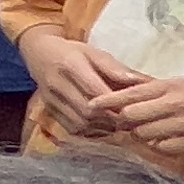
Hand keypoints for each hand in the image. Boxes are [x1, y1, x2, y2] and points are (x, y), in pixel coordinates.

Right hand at [19, 30, 139, 140]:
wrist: (39, 53)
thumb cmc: (72, 51)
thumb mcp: (95, 53)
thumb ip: (117, 69)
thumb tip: (145, 82)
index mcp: (70, 64)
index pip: (96, 91)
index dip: (116, 103)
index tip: (133, 108)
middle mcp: (57, 84)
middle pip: (88, 111)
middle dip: (111, 119)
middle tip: (128, 120)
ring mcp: (50, 100)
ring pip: (80, 123)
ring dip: (102, 127)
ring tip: (117, 124)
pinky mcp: (48, 110)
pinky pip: (72, 129)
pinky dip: (90, 132)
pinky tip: (101, 127)